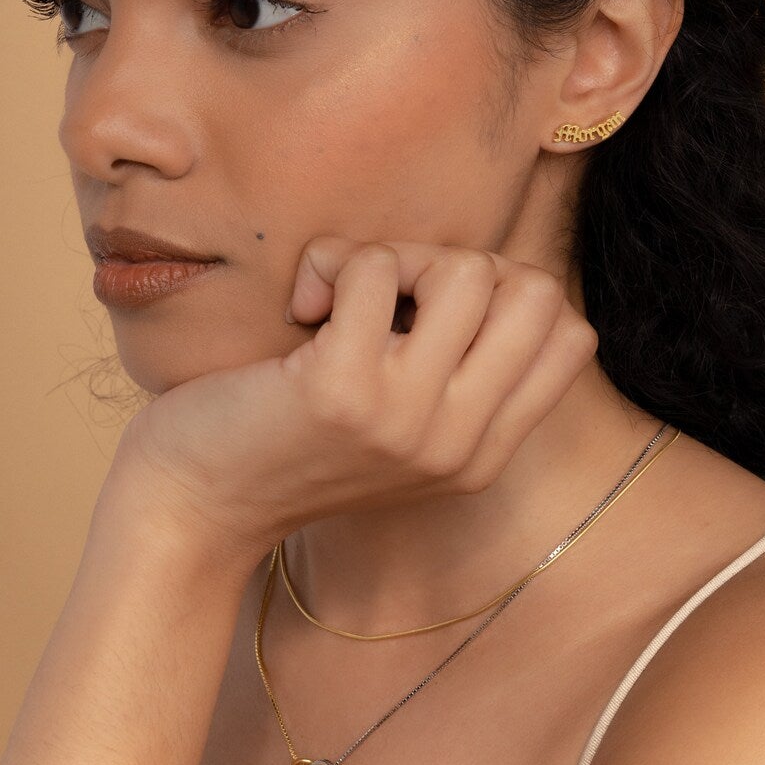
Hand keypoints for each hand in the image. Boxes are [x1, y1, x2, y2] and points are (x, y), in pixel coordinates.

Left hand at [111, 238, 599, 562]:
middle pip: (536, 290)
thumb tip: (483, 271)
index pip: (573, 336)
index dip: (511, 296)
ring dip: (398, 257)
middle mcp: (459, 446)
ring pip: (466, 268)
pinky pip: (373, 266)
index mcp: (483, 456)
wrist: (192, 507)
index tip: (439, 315)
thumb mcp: (400, 427)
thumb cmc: (288, 441)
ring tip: (349, 298)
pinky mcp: (343, 390)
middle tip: (397, 298)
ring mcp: (407, 420)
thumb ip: (457, 371)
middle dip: (465, 265)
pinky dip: (335, 265)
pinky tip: (304, 309)